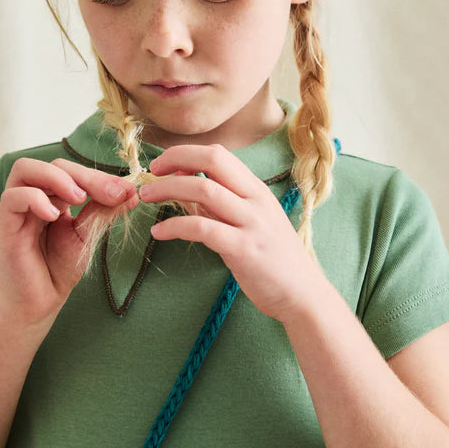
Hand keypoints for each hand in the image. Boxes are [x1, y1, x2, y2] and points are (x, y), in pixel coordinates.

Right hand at [0, 158, 137, 327]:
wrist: (40, 302)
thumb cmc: (60, 268)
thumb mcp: (89, 235)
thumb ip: (104, 212)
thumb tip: (131, 192)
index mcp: (53, 196)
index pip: (73, 170)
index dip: (100, 176)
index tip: (126, 191)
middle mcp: (33, 196)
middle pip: (53, 164)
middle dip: (85, 175)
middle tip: (110, 193)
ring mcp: (18, 209)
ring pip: (24, 169)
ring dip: (56, 177)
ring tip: (79, 198)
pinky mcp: (6, 225)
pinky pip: (12, 197)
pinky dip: (34, 199)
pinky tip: (54, 216)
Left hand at [140, 144, 324, 321]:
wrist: (302, 294)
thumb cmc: (273, 260)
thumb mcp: (252, 223)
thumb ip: (223, 205)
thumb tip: (186, 189)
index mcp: (257, 190)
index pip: (219, 154)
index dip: (186, 152)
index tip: (163, 163)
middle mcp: (256, 200)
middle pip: (212, 159)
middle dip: (175, 158)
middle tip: (150, 171)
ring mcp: (251, 223)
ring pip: (204, 188)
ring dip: (167, 188)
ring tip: (146, 196)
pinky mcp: (243, 249)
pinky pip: (202, 228)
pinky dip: (174, 226)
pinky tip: (158, 232)